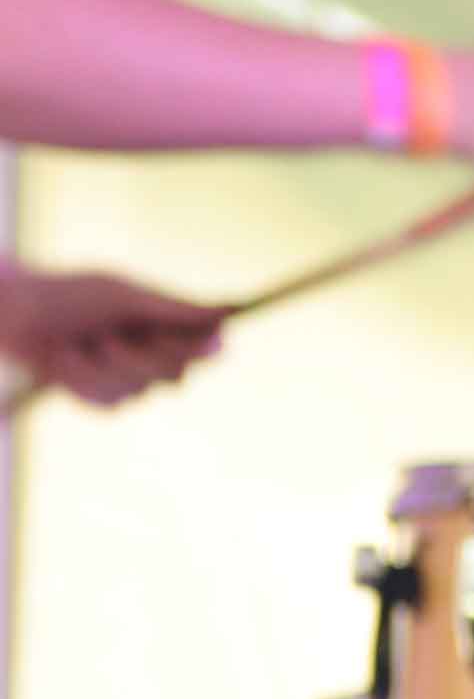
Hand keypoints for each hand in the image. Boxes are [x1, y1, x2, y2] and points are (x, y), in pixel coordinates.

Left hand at [0, 264, 228, 406]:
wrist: (12, 314)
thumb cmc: (68, 296)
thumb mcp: (125, 297)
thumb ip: (174, 310)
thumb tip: (227, 315)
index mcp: (164, 324)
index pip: (205, 346)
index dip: (199, 348)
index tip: (201, 342)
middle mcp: (153, 353)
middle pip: (177, 373)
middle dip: (140, 357)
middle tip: (106, 337)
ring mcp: (130, 379)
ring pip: (140, 390)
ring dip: (102, 367)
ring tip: (76, 346)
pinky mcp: (104, 399)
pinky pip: (112, 403)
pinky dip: (84, 381)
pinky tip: (65, 363)